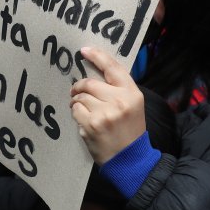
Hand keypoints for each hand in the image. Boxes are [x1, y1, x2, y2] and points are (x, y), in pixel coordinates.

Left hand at [70, 46, 145, 164]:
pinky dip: (76, 113)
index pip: (112, 67)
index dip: (97, 56)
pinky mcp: (91, 125)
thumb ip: (118, 89)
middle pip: (90, 83)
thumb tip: (95, 73)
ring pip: (81, 96)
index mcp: (132, 93)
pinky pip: (76, 110)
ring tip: (83, 109)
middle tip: (77, 92)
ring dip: (77, 101)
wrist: (129, 158)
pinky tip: (84, 120)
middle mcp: (119, 100)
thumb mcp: (133, 105)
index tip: (84, 50)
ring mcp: (104, 113)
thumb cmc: (130, 130)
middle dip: (80, 86)